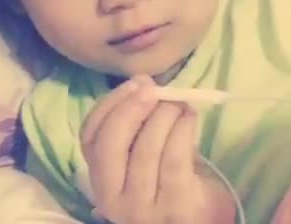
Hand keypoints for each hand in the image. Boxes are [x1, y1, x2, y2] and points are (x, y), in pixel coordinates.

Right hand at [80, 75, 234, 223]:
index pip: (89, 136)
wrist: (201, 213)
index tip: (134, 83)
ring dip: (163, 115)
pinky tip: (190, 116)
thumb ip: (138, 116)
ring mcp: (141, 207)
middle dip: (130, 109)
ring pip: (145, 150)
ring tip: (179, 103)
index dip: (109, 104)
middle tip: (152, 90)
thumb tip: (142, 81)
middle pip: (109, 145)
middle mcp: (111, 196)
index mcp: (100, 175)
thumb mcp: (145, 144)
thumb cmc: (169, 172)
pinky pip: (174, 159)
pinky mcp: (174, 207)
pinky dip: (182, 129)